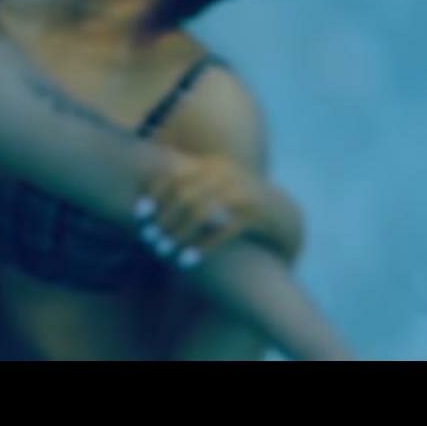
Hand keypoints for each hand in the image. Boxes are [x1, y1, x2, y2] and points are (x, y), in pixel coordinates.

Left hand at [134, 151, 263, 268]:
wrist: (287, 219)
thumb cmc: (239, 208)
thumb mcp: (215, 191)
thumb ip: (189, 189)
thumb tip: (145, 200)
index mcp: (214, 164)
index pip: (176, 174)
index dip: (154, 193)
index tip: (139, 214)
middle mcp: (228, 174)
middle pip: (185, 194)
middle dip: (163, 218)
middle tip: (149, 239)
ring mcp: (244, 192)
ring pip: (201, 212)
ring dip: (178, 234)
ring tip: (163, 252)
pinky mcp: (257, 215)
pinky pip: (223, 230)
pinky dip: (201, 246)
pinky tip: (187, 261)